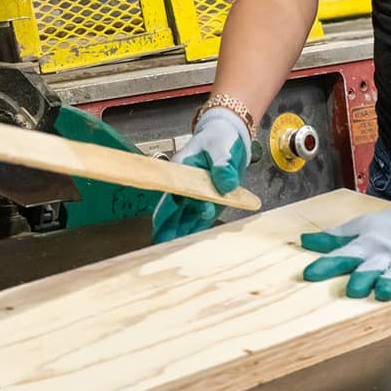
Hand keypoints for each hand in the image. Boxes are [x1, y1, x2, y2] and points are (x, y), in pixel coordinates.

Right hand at [151, 107, 252, 242]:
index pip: (171, 195)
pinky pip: (200, 219)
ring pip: (183, 218)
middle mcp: (184, 186)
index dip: (166, 212)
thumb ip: (222, 164)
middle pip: (171, 211)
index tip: (161, 227)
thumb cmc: (219, 137)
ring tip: (173, 253)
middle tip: (161, 247)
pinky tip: (191, 245)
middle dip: (166, 229)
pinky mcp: (209, 201)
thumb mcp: (221, 147)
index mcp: (180, 171)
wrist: (229, 136)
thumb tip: (226, 184)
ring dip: (179, 234)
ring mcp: (196, 196)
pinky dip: (196, 230)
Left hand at [300, 166, 390, 300]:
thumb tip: (303, 241)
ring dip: (390, 282)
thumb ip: (333, 239)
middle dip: (363, 278)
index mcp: (366, 243)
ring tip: (382, 293)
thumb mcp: (360, 227)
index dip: (326, 265)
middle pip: (371, 266)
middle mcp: (385, 253)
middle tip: (352, 290)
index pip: (343, 254)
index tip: (309, 274)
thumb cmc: (388, 226)